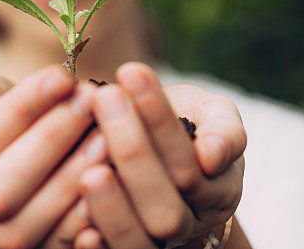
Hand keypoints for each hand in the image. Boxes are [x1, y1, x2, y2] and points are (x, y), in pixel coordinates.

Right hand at [0, 66, 108, 248]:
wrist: (8, 153)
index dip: (21, 110)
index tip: (62, 76)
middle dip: (49, 142)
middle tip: (90, 102)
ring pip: (26, 225)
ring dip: (70, 181)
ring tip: (106, 136)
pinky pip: (55, 247)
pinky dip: (84, 221)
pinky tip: (112, 182)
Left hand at [74, 62, 246, 247]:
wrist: (158, 155)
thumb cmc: (184, 124)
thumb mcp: (211, 115)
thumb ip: (223, 128)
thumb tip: (211, 154)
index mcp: (218, 189)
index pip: (189, 159)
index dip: (159, 118)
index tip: (131, 71)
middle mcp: (190, 223)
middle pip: (166, 206)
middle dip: (133, 151)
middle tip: (104, 99)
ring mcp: (158, 245)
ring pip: (140, 240)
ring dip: (113, 206)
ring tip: (88, 169)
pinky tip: (80, 230)